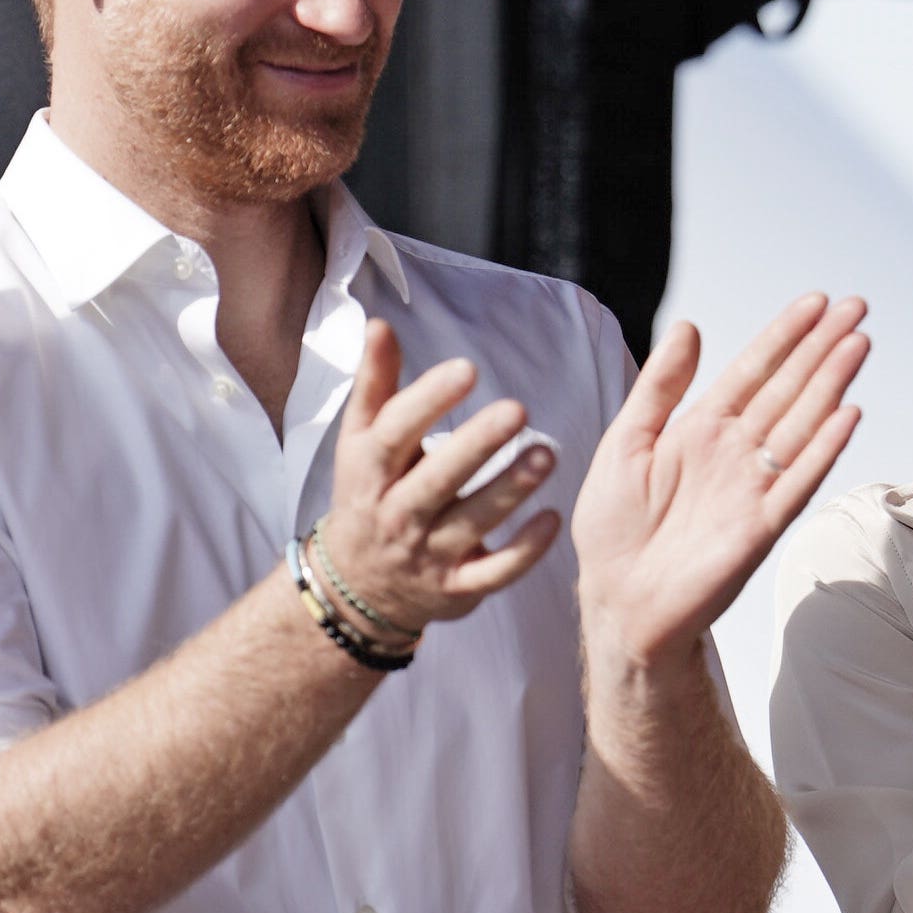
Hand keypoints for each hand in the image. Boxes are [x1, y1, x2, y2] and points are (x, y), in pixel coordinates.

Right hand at [320, 320, 563, 634]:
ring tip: (547, 456)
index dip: (428, 399)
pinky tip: (553, 520)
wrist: (358, 585)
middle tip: (518, 410)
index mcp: (371, 470)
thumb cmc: (369, 494)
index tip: (467, 369)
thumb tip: (381, 324)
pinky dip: (524, 551)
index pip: (395, 432)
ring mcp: (428, 554)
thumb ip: (376, 384)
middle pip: (437, 479)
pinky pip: (494, 572)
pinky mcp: (458, 588)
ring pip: (472, 523)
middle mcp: (398, 513)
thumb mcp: (361, 440)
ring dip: (510, 490)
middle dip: (476, 445)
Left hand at [574, 294, 868, 665]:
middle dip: (822, 348)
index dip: (785, 335)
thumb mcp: (624, 442)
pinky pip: (798, 481)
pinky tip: (847, 416)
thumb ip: (659, 388)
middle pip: (788, 389)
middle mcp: (735, 452)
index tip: (817, 302)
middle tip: (856, 309)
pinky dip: (823, 450)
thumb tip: (690, 326)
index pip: (753, 370)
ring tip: (858, 344)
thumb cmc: (613, 527)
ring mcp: (752, 487)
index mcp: (702, 428)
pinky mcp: (761, 526)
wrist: (617, 599)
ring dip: (831, 385)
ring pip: (801, 425)